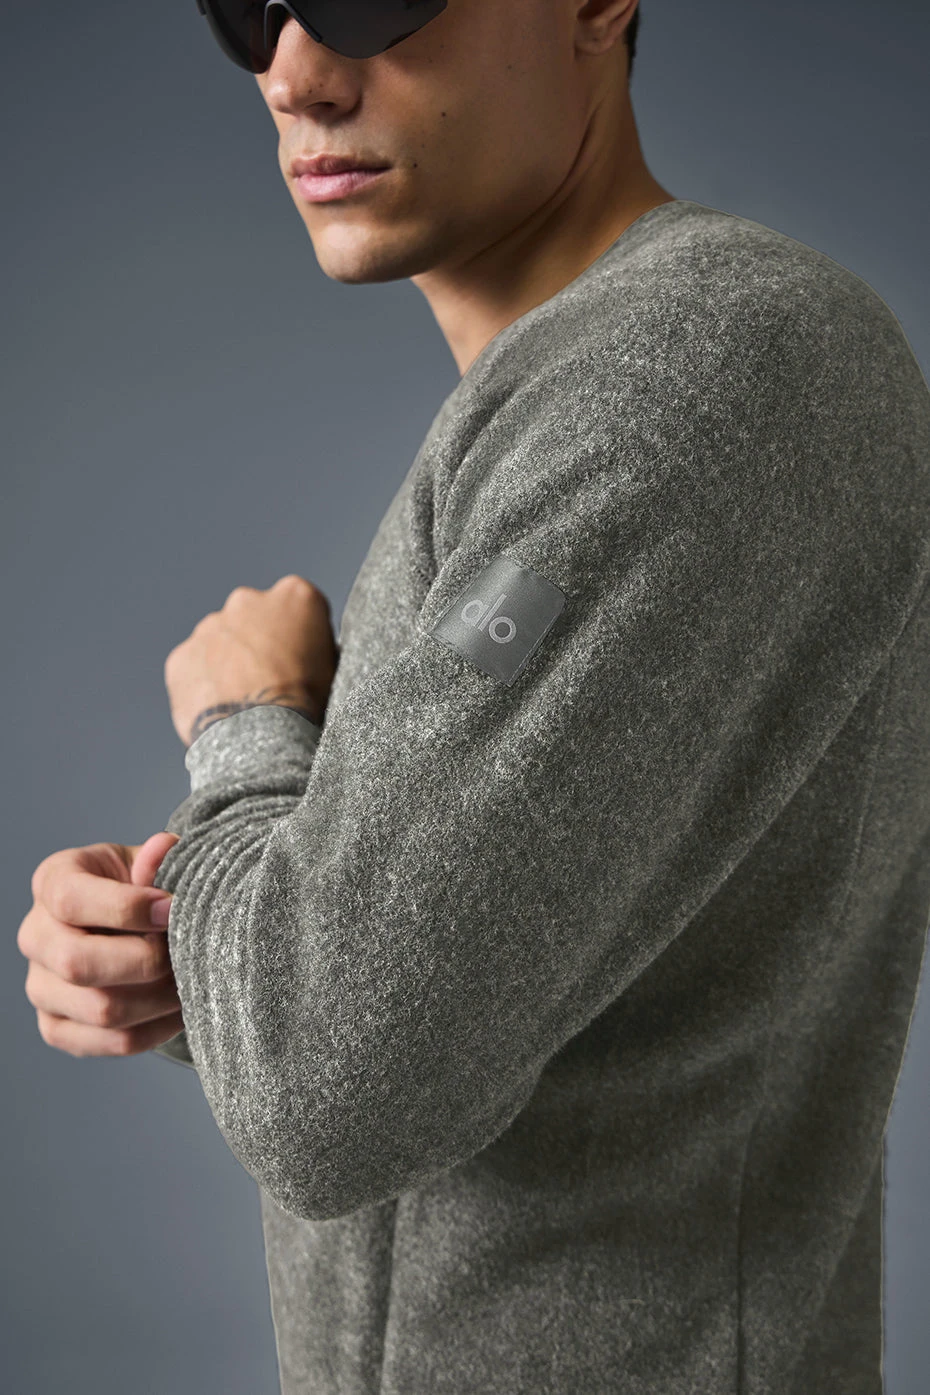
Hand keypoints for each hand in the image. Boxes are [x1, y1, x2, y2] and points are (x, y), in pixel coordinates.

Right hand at [18, 833, 184, 1057]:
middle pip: (78, 964)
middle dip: (146, 961)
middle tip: (187, 952)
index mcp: (53, 882)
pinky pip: (111, 1042)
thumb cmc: (146, 886)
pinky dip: (156, 1029)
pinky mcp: (59, 1027)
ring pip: (100, 1010)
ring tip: (192, 979)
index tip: (174, 909)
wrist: (138, 925)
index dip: (127, 908)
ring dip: (159, 999)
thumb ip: (159, 858)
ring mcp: (41, 986)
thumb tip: (163, 848)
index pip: (71, 900)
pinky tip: (180, 1008)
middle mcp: (36, 935)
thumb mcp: (152, 862)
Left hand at [164, 574, 338, 747]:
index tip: (300, 660)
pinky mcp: (181, 656)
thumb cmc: (308, 704)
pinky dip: (203, 684)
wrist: (262, 737)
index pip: (298, 606)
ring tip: (243, 701)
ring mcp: (209, 627)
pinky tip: (220, 709)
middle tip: (268, 680)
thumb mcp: (334, 667)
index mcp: (295, 595)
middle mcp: (247, 600)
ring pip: (219, 641)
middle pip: (253, 617)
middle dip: (257, 641)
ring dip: (228, 662)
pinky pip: (193, 668)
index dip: (300, 635)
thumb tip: (308, 653)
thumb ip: (317, 645)